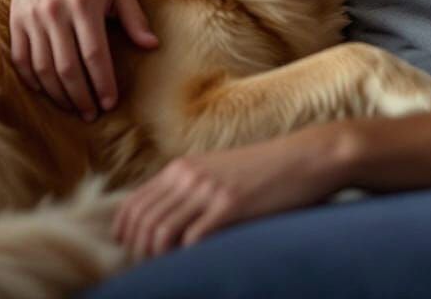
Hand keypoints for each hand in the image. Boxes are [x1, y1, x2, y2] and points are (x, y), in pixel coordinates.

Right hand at [9, 0, 158, 119]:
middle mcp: (56, 13)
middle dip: (81, 96)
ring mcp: (33, 19)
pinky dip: (34, 81)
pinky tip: (49, 92)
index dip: (103, 82)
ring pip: (43, 68)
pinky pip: (22, 60)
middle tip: (93, 113)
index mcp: (85, 5)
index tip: (110, 102)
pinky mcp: (16, 22)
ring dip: (59, 94)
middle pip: (67, 67)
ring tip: (75, 108)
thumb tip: (152, 45)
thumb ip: (134, 18)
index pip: (94, 53)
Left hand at [113, 124, 356, 257]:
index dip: (125, 236)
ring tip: (170, 273)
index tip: (135, 256)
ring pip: (159, 233)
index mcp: (182, 168)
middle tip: (152, 272)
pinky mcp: (231, 205)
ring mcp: (209, 189)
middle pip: (141, 222)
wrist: (305, 157)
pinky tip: (196, 266)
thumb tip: (162, 223)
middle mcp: (189, 176)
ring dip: (158, 260)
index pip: (132, 206)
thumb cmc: (264, 171)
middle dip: (139, 254)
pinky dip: (187, 259)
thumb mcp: (218, 171)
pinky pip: (192, 240)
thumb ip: (189, 189)